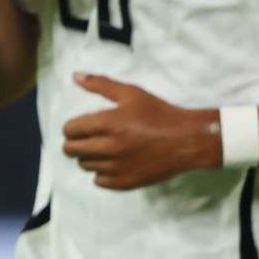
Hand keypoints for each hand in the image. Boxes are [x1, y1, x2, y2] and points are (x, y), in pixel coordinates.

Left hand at [61, 73, 218, 189]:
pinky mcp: (126, 182)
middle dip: (74, 143)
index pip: (70, 130)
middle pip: (72, 150)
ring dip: (88, 157)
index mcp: (107, 123)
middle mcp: (109, 147)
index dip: (71, 128)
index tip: (79, 127)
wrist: (188, 140)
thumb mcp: (130, 93)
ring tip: (102, 149)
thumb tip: (75, 76)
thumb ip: (100, 84)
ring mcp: (117, 167)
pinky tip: (112, 163)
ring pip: (85, 166)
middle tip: (86, 139)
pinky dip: (101, 173)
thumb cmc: (159, 113)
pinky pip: (99, 181)